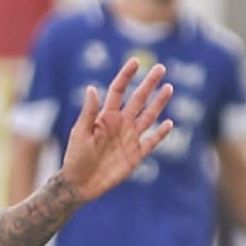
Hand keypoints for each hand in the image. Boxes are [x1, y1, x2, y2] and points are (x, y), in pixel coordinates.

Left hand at [57, 59, 174, 202]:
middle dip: (149, 84)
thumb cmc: (75, 157)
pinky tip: (169, 123)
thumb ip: (88, 112)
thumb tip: (92, 88)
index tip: (136, 62)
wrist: (80, 183)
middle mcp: (120, 124)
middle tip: (160, 68)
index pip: (119, 91)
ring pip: (148, 116)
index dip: (127, 76)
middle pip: (138, 99)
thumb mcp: (79, 133)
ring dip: (159, 103)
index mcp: (106, 116)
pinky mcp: (136, 154)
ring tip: (169, 87)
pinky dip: (161, 133)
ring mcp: (130, 138)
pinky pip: (151, 141)